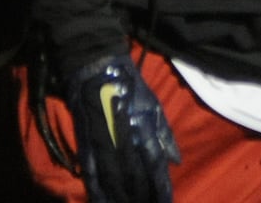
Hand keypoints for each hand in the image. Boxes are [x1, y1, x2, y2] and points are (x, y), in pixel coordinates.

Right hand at [62, 52, 181, 202]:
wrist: (97, 71)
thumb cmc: (130, 88)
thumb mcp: (154, 107)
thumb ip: (165, 135)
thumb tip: (176, 161)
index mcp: (144, 130)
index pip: (155, 166)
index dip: (161, 187)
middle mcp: (125, 140)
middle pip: (135, 178)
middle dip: (143, 198)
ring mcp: (103, 144)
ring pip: (114, 181)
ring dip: (122, 199)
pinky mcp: (84, 145)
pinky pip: (90, 175)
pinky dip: (96, 192)